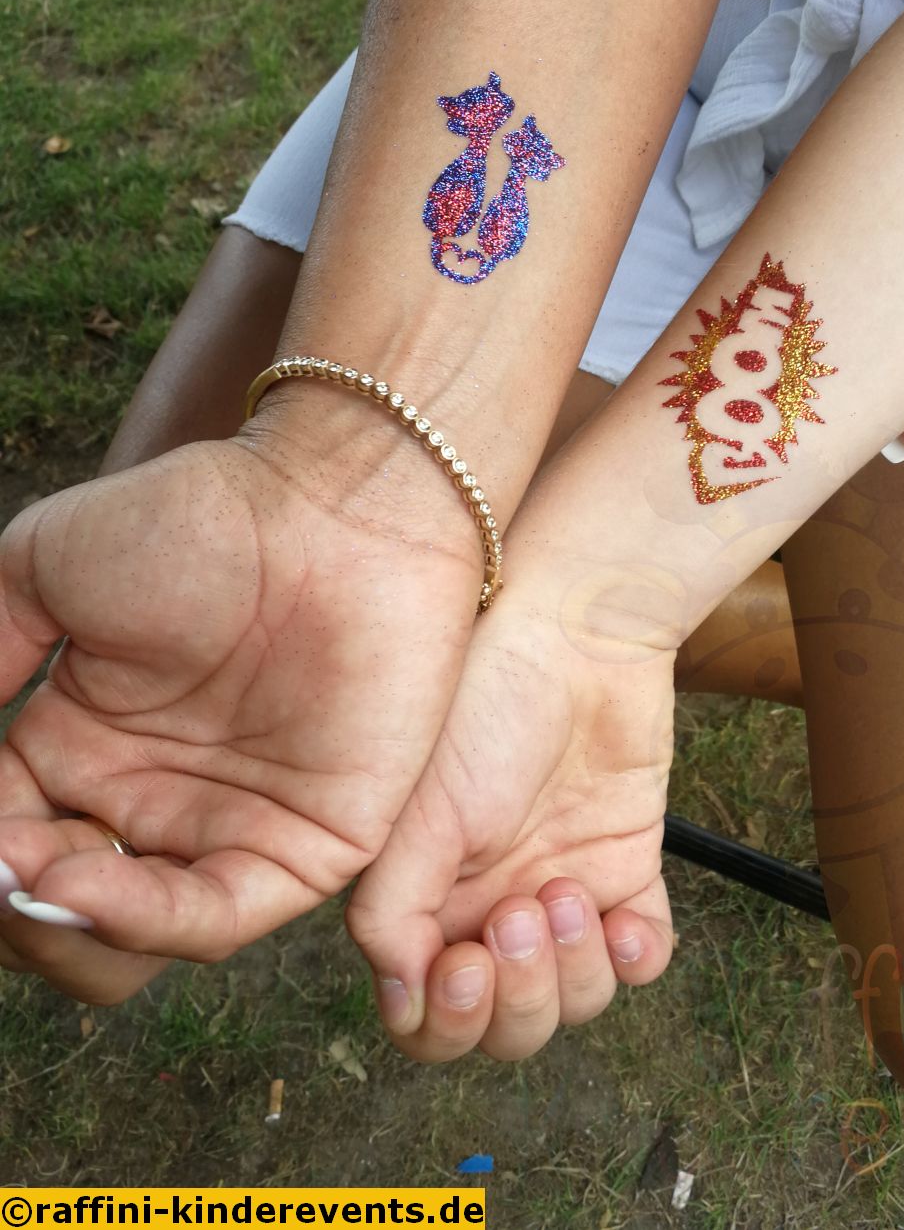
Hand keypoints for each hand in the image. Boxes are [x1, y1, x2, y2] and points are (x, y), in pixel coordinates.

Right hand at [0, 412, 480, 998]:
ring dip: (63, 926)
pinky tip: (80, 883)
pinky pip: (219, 916)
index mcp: (87, 747)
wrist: (331, 504)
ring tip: (33, 874)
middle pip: (63, 909)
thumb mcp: (43, 571)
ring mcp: (232, 826)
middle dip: (14, 909)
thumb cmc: (197, 519)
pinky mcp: (309, 845)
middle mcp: (156, 798)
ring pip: (130, 938)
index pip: (11, 847)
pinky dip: (142, 922)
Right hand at [344, 563, 676, 1061]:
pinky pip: (641, 958)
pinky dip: (636, 960)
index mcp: (426, 899)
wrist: (575, 633)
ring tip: (568, 891)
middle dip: (517, 1000)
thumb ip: (392, 911)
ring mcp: (561, 892)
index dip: (445, 1022)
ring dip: (574, 973)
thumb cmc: (480, 700)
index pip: (426, 1017)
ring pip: (573, 1004)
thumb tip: (401, 1000)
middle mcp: (489, 907)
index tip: (465, 966)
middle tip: (522, 916)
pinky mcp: (626, 869)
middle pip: (503, 1027)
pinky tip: (625, 922)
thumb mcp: (414, 807)